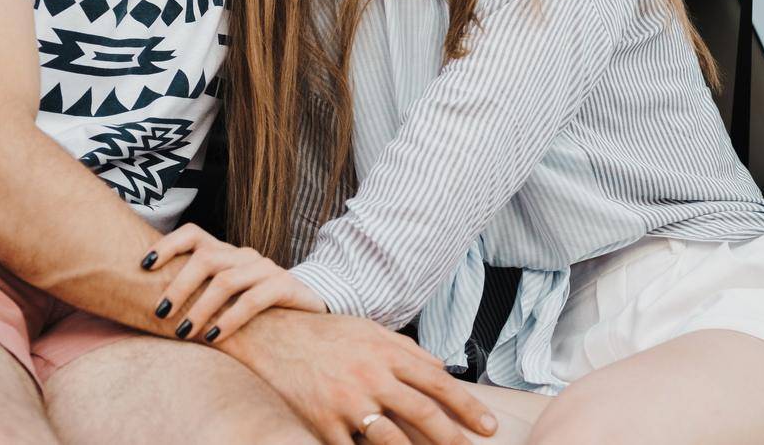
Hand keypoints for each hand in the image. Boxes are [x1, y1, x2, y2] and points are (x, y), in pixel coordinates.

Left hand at [142, 223, 325, 340]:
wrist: (306, 307)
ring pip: (226, 280)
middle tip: (161, 313)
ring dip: (201, 308)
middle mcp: (243, 255)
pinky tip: (215, 337)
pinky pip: (253, 300)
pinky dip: (230, 319)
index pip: (193, 234)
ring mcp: (265, 268)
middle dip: (179, 286)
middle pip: (206, 258)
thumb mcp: (225, 294)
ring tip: (185, 333)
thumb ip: (198, 290)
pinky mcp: (284, 286)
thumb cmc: (255, 305)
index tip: (143, 265)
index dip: (167, 245)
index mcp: (225, 252)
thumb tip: (148, 301)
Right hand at [221, 308, 499, 444]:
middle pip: (422, 412)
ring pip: (391, 439)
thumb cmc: (328, 333)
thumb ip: (408, 350)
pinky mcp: (322, 423)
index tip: (488, 427)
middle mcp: (371, 377)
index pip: (437, 383)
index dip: (467, 407)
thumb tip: (441, 369)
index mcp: (387, 353)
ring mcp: (346, 402)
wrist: (275, 335)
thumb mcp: (372, 331)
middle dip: (452, 437)